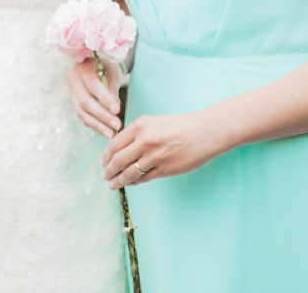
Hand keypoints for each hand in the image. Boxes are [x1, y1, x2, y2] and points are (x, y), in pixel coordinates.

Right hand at [67, 57, 124, 138]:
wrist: (98, 63)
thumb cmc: (109, 66)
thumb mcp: (113, 72)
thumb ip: (112, 89)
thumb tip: (114, 109)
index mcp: (82, 67)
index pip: (92, 85)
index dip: (104, 99)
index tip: (117, 111)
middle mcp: (73, 79)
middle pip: (85, 101)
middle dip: (102, 116)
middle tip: (117, 126)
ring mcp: (71, 91)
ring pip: (81, 112)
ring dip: (97, 125)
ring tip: (111, 134)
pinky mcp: (73, 101)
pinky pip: (82, 115)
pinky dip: (94, 125)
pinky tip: (105, 131)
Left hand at [100, 110, 224, 189]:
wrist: (204, 132)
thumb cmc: (179, 126)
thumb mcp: (153, 123)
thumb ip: (136, 134)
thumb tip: (118, 150)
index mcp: (140, 126)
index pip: (114, 145)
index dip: (106, 157)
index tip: (103, 163)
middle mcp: (145, 141)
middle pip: (118, 160)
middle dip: (108, 171)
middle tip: (105, 177)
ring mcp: (155, 156)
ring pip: (130, 173)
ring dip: (119, 181)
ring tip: (113, 185)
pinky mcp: (166, 169)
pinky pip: (144, 178)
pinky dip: (135, 182)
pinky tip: (131, 183)